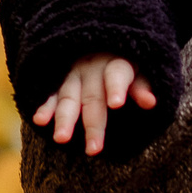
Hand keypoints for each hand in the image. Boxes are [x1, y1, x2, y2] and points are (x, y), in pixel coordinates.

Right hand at [34, 54, 157, 154]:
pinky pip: (51, 96)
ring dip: (65, 119)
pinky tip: (40, 121)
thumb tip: (151, 102)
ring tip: (62, 139)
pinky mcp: (59, 83)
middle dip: (92, 123)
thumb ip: (142, 86)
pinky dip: (45, 108)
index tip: (116, 104)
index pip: (116, 75)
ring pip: (68, 98)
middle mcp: (92, 69)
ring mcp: (73, 76)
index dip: (116, 88)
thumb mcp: (139, 70)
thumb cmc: (125, 65)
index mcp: (116, 64)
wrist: (99, 43)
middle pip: (92, 97)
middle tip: (94, 149)